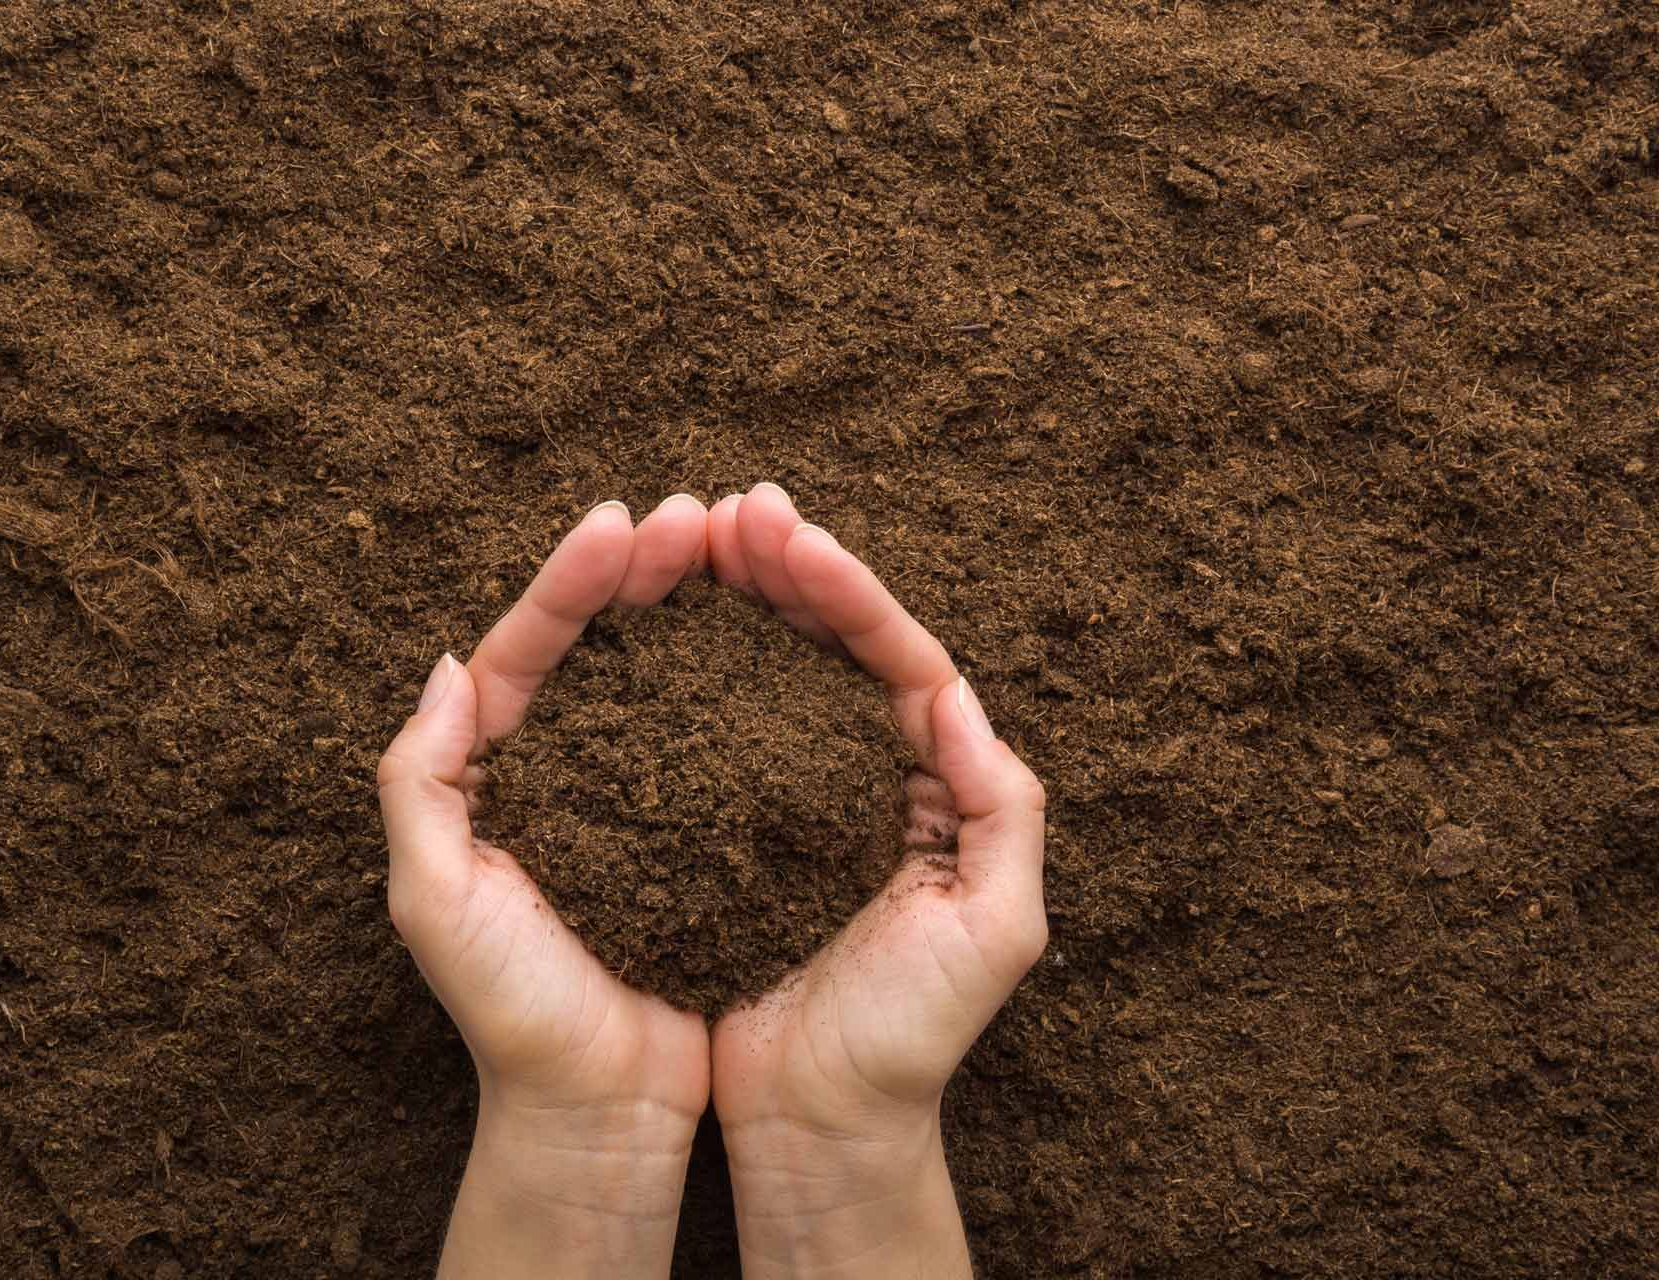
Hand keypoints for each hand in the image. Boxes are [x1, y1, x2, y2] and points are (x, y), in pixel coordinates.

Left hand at [378, 496, 713, 1278]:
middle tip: (701, 515)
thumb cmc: (513, 1016)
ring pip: (670, 673)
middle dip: (647, 571)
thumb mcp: (434, 901)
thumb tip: (448, 667)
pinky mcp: (699, 830)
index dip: (573, 581)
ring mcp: (637, 795)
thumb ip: (418, 784)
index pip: (528, 650)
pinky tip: (786, 637)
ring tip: (749, 547)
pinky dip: (750, 679)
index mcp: (493, 775)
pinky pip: (724, 735)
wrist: (597, 1109)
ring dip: (704, 606)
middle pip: (603, 644)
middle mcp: (564, 770)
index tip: (621, 523)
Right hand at [706, 484, 1049, 1278]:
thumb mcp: (997, 931)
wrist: (821, 1124)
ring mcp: (795, 795)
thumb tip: (958, 693)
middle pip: (830, 644)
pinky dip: (689, 670)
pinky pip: (711, 727)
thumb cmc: (909, 1039)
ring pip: (768, 668)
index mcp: (938, 784)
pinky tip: (655, 627)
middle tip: (731, 511)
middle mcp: (869, 774)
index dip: (845, 590)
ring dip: (736, 599)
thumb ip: (1004, 807)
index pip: (897, 657)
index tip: (787, 535)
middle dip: (784, 568)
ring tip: (691, 539)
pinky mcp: (729, 826)